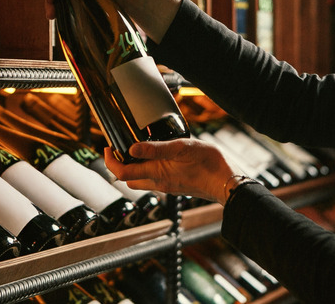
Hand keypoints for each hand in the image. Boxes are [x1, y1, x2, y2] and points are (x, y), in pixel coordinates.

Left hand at [105, 138, 240, 204]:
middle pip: (128, 179)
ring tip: (135, 150)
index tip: (108, 148)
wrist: (226, 182)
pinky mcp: (175, 185)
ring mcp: (166, 186)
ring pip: (141, 180)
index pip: (122, 173)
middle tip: (118, 148)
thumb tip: (132, 148)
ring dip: (133, 168)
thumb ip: (156, 148)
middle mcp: (158, 183)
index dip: (110, 162)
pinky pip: (154, 180)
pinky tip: (157, 156)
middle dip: (119, 165)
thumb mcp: (182, 148)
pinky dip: (148, 169)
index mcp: (156, 173)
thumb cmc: (208, 164)